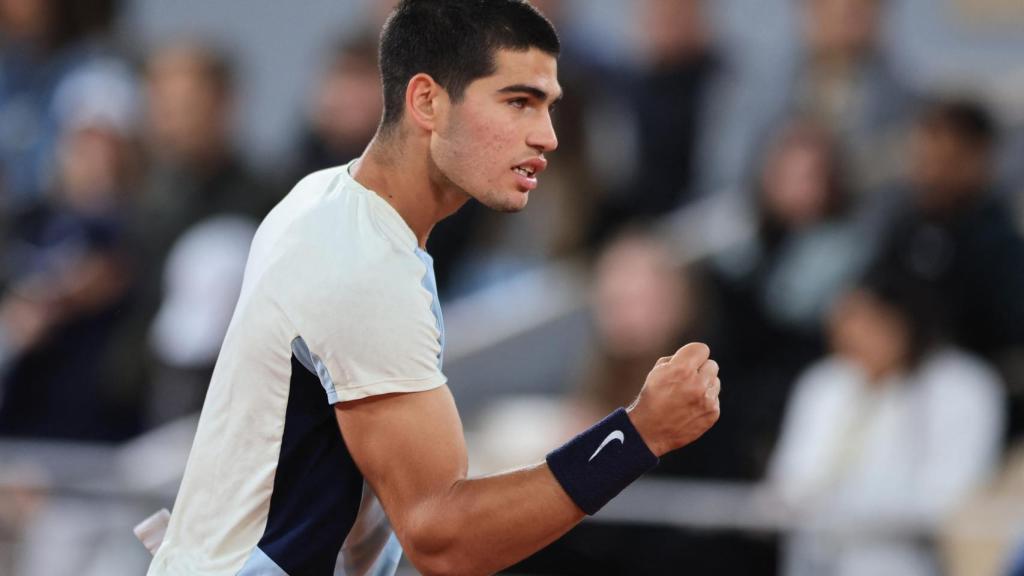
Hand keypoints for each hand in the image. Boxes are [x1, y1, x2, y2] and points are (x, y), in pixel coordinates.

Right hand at [626, 342, 720, 456]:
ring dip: (704, 385)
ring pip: (715, 381)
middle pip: (712, 364)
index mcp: (682, 369)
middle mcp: (697, 383)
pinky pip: (715, 398)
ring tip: (688, 395)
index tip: (687, 362)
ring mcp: (707, 400)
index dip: (693, 355)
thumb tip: (694, 357)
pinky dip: (705, 401)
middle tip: (687, 380)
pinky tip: (691, 408)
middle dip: (700, 370)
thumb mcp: (657, 371)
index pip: (702, 349)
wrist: (649, 431)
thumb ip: (678, 359)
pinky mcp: (713, 413)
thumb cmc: (652, 397)